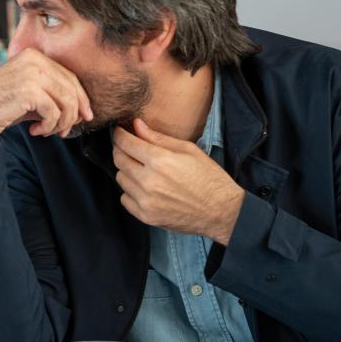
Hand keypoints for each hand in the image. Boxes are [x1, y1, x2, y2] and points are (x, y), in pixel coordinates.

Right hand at [0, 48, 93, 157]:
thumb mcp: (28, 93)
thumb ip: (51, 94)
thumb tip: (82, 109)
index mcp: (34, 55)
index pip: (70, 76)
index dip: (81, 99)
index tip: (83, 116)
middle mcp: (34, 59)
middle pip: (72, 88)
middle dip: (74, 114)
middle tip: (64, 131)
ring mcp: (31, 73)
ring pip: (67, 102)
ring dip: (61, 123)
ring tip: (47, 132)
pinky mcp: (28, 90)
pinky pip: (54, 112)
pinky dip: (48, 126)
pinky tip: (34, 131)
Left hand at [112, 118, 244, 244]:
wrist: (221, 212)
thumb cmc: (209, 177)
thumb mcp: (188, 150)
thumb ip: (158, 138)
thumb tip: (136, 125)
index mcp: (160, 161)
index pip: (126, 143)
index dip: (119, 135)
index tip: (119, 132)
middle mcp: (149, 181)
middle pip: (119, 160)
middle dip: (121, 150)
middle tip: (129, 148)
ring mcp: (146, 201)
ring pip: (120, 179)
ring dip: (126, 171)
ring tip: (141, 169)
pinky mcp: (146, 216)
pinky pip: (125, 199)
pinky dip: (130, 191)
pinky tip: (144, 188)